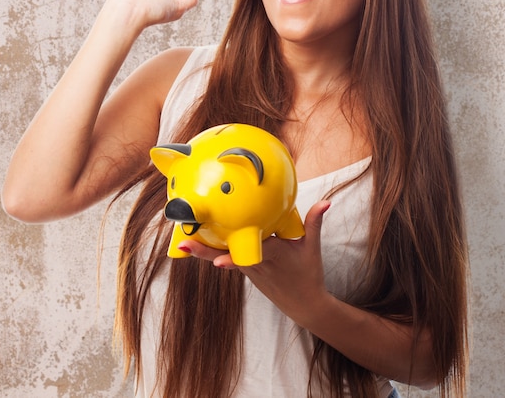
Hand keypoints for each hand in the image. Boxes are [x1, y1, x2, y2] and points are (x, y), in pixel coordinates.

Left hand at [179, 200, 331, 326]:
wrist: (304, 305)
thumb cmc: (308, 274)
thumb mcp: (312, 247)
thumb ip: (314, 222)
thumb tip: (325, 202)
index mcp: (272, 256)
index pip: (251, 256)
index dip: (233, 259)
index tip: (216, 262)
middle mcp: (256, 264)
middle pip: (227, 255)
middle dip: (204, 251)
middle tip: (182, 244)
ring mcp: (249, 269)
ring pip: (223, 257)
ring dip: (203, 251)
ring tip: (181, 242)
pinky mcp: (246, 271)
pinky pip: (228, 257)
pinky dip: (213, 251)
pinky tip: (197, 242)